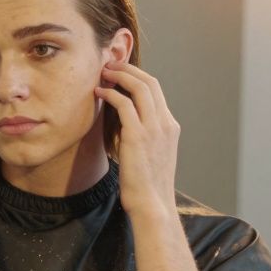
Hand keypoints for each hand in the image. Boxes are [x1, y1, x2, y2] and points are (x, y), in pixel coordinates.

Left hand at [94, 62, 179, 221]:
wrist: (152, 204)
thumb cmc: (147, 184)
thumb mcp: (151, 154)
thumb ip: (143, 135)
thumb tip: (123, 122)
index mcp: (170, 127)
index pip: (156, 91)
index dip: (137, 77)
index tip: (120, 73)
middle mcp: (165, 124)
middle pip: (150, 83)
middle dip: (128, 69)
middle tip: (109, 65)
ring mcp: (154, 129)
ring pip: (139, 88)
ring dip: (119, 76)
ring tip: (103, 73)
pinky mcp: (138, 136)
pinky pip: (124, 104)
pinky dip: (111, 94)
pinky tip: (99, 93)